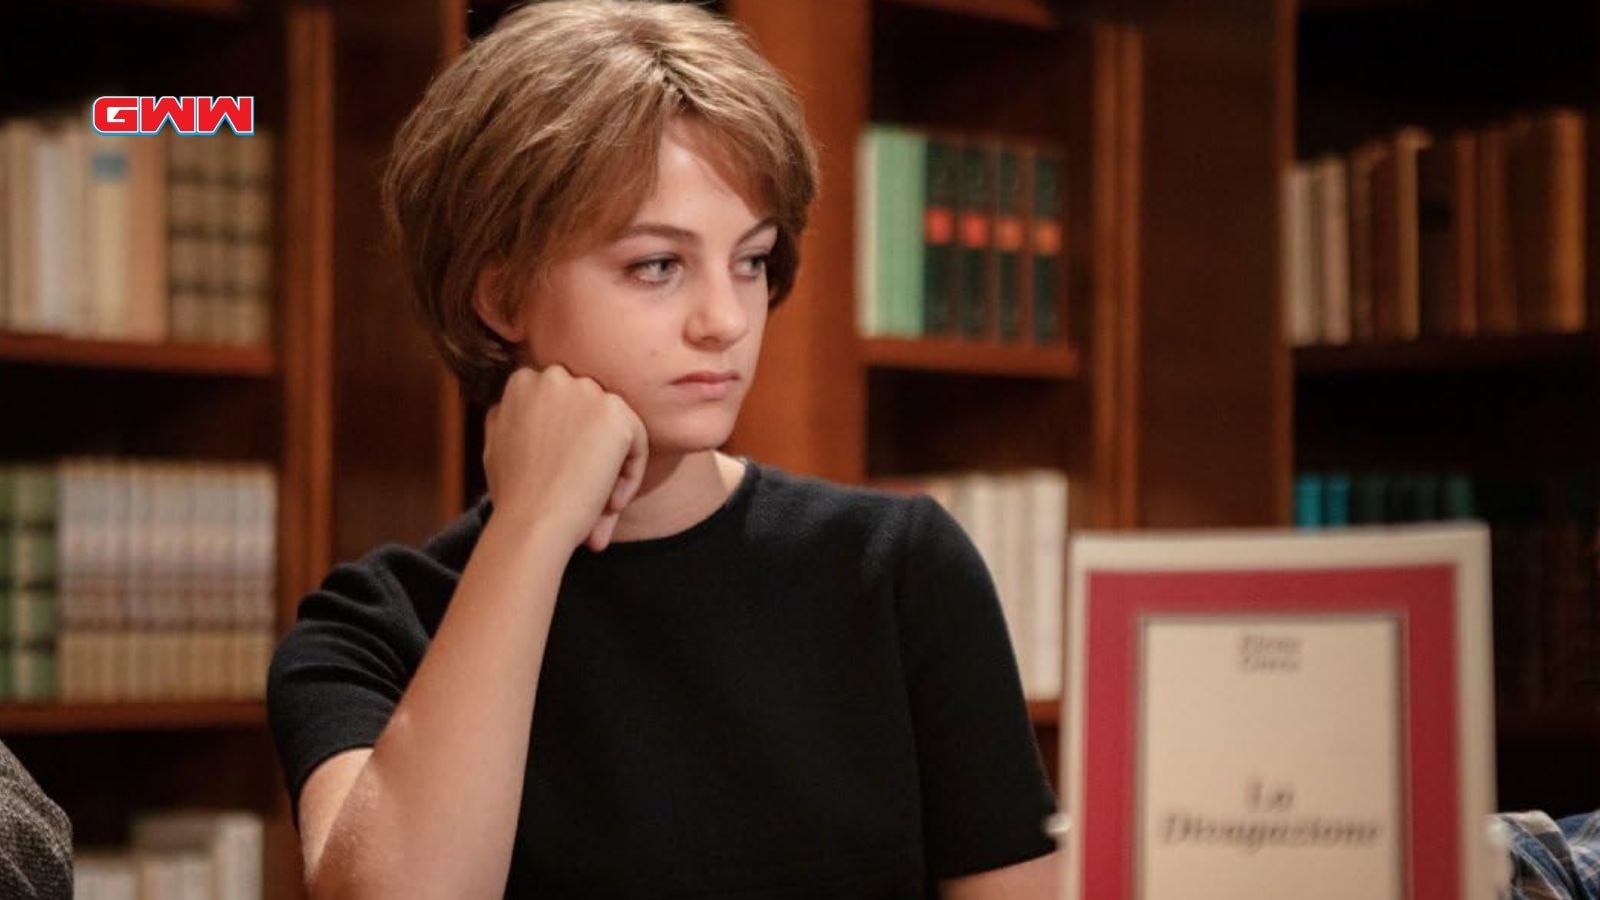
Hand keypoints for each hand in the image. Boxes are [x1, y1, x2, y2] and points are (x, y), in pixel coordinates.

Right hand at [482, 364, 648, 551]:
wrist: (531, 524)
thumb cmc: (513, 495)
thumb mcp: (495, 446)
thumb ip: (506, 418)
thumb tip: (510, 409)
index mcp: (523, 381)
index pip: (565, 404)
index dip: (569, 441)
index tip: (565, 474)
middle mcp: (555, 377)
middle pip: (591, 411)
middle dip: (594, 449)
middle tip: (587, 491)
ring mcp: (587, 391)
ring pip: (615, 427)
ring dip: (613, 464)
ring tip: (600, 504)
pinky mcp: (616, 414)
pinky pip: (637, 443)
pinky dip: (631, 475)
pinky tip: (611, 504)